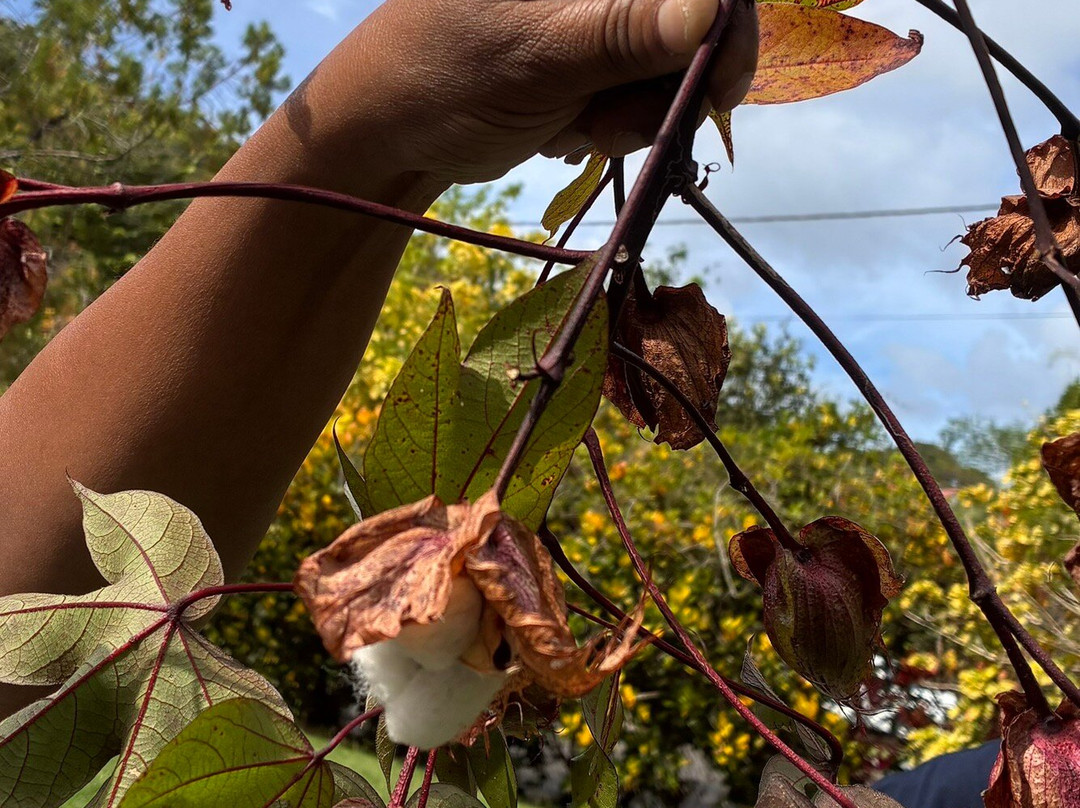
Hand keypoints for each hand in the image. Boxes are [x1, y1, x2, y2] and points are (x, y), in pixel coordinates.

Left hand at [287, 0, 757, 186]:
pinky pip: (637, 96)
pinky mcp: (590, 62)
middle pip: (690, 26)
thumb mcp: (542, 54)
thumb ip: (626, 31)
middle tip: (615, 125)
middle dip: (666, 88)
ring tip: (577, 128)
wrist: (393, 129)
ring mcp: (596, 20)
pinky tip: (563, 128)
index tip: (722, 90)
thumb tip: (711, 7)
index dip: (725, 24)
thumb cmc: (447, 74)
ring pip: (668, 71)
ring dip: (634, 115)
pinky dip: (612, 124)